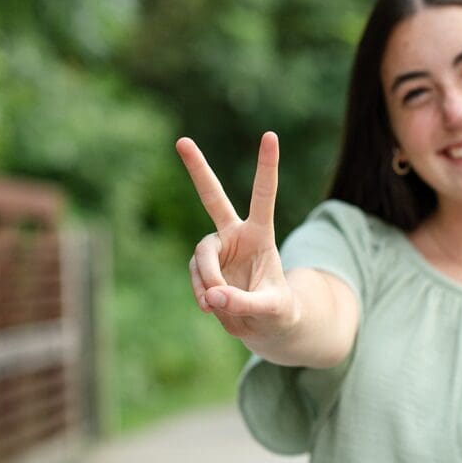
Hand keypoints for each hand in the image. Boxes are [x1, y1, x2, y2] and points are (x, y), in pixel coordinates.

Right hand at [176, 131, 295, 338]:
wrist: (265, 326)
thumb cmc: (279, 312)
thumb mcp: (272, 309)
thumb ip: (244, 303)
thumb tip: (211, 297)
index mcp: (261, 233)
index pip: (264, 195)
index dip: (266, 166)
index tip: (270, 135)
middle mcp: (235, 235)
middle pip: (212, 198)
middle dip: (197, 170)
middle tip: (182, 141)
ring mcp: (216, 251)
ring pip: (200, 256)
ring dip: (207, 280)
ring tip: (217, 304)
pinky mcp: (203, 270)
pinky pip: (196, 278)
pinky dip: (202, 294)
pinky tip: (211, 307)